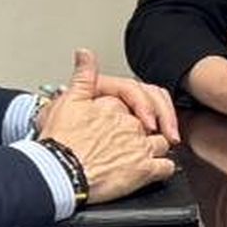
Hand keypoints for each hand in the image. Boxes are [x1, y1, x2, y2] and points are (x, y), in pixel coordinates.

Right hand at [40, 49, 175, 203]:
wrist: (61, 172)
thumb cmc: (60, 142)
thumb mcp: (67, 101)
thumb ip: (82, 77)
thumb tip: (85, 53)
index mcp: (115, 106)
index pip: (134, 102)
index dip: (132, 110)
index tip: (125, 119)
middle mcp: (131, 124)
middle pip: (149, 122)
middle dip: (145, 129)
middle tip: (135, 139)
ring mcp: (140, 146)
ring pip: (161, 142)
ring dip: (155, 147)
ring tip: (143, 154)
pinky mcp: (144, 170)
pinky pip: (166, 167)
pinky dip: (162, 169)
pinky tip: (153, 170)